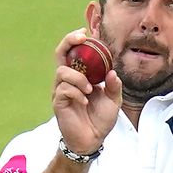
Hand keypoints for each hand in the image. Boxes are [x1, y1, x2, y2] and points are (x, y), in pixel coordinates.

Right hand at [52, 28, 122, 154]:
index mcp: (81, 75)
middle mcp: (68, 79)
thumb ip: (114, 85)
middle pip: (60, 53)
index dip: (76, 40)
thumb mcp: (114, 100)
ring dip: (78, 78)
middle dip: (68, 42)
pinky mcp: (58, 102)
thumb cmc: (100, 119)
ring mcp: (61, 90)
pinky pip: (63, 89)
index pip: (74, 52)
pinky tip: (85, 101)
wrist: (92, 140)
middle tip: (81, 38)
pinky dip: (76, 92)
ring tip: (90, 89)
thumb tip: (113, 72)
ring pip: (63, 72)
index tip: (86, 32)